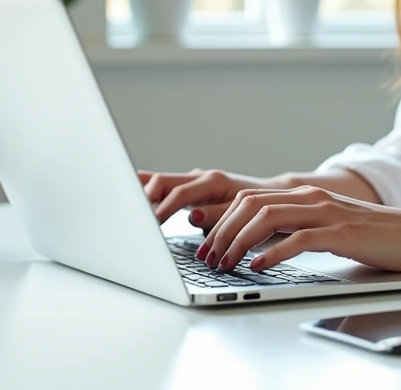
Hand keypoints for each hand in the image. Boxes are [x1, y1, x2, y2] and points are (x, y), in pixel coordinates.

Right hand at [139, 169, 277, 229]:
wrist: (272, 196)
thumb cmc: (260, 208)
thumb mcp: (244, 213)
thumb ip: (218, 215)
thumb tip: (193, 216)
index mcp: (213, 182)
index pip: (179, 194)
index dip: (163, 209)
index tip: (150, 223)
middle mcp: (201, 178)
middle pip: (163, 182)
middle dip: (145, 199)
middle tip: (133, 219)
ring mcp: (194, 182)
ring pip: (161, 182)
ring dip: (144, 195)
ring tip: (128, 211)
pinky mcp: (191, 190)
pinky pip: (165, 186)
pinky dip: (149, 190)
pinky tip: (132, 195)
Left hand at [195, 185, 400, 272]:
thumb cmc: (376, 236)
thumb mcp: (328, 228)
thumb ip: (298, 229)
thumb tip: (261, 247)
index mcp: (306, 195)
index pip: (250, 198)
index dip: (222, 218)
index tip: (206, 242)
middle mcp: (312, 198)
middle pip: (251, 204)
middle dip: (222, 230)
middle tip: (208, 256)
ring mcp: (327, 212)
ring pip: (268, 216)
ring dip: (239, 241)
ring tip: (226, 262)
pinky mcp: (342, 231)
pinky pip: (298, 238)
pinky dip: (273, 253)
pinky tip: (258, 266)